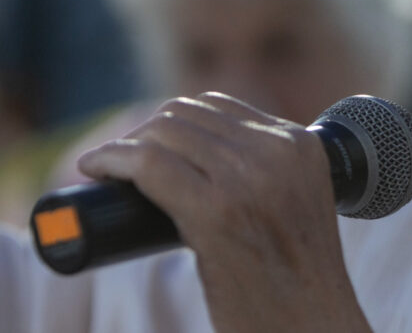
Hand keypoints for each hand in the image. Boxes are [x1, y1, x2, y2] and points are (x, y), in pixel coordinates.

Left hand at [78, 92, 370, 332]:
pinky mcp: (216, 210)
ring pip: (163, 133)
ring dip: (126, 146)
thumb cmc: (298, 279)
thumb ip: (267, 171)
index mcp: (301, 144)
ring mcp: (249, 178)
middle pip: (186, 115)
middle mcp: (277, 151)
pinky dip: (112, 160)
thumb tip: (196, 157)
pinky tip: (94, 168)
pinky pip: (148, 164)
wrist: (313, 323)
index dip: (173, 121)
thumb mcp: (297, 203)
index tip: (149, 145)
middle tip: (124, 164)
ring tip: (107, 168)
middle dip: (146, 133)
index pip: (219, 105)